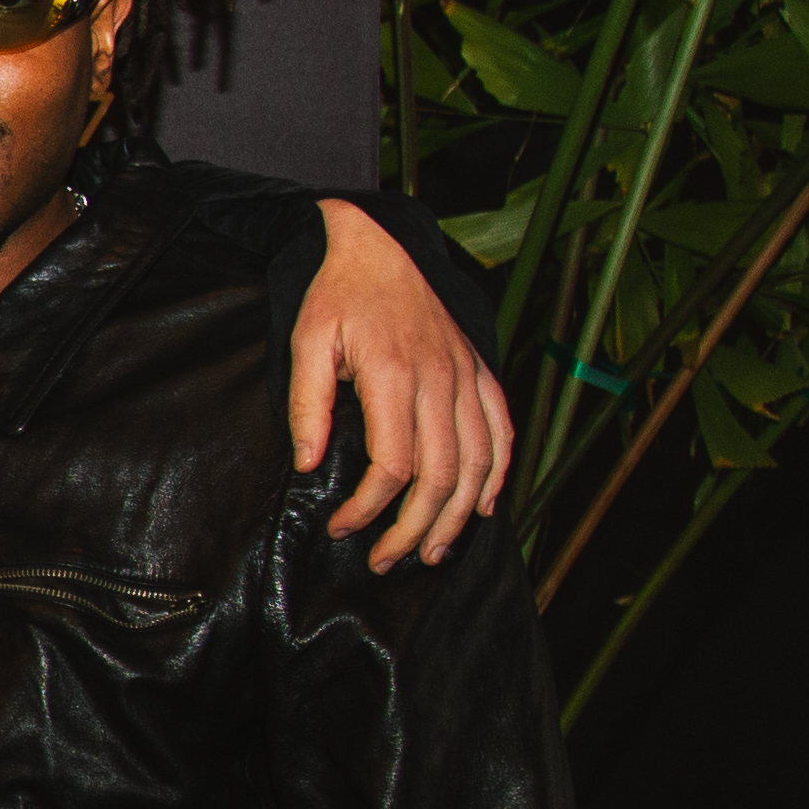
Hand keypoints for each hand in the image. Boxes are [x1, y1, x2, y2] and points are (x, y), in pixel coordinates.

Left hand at [298, 201, 511, 572]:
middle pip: (441, 475)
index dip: (368, 508)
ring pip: (479, 462)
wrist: (381, 248)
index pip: (392, 464)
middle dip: (415, 529)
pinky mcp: (481, 371)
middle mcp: (441, 379)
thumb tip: (307, 464)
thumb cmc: (338, 297)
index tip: (341, 529)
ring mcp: (468, 376)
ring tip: (434, 551)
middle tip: (386, 561)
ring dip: (459, 515)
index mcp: (394, 375)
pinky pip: (501, 430)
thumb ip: (307, 405)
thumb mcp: (306, 343)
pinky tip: (483, 506)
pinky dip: (499, 472)